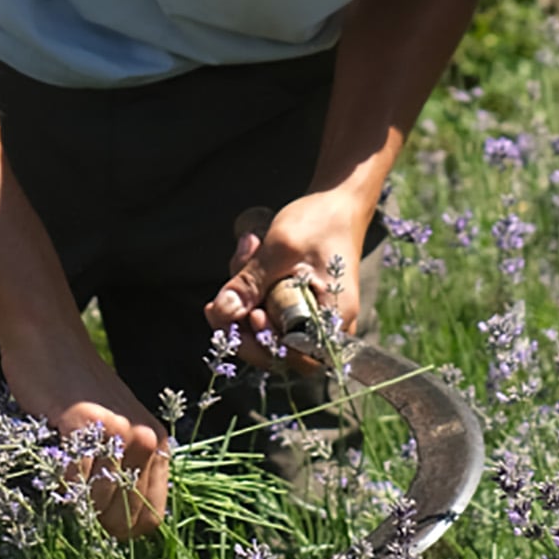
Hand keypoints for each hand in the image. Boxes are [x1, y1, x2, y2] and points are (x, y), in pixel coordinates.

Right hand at [1, 332, 169, 539]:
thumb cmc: (75, 390)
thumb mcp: (114, 430)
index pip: (150, 518)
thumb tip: (114, 526)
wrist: (48, 340)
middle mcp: (145, 439)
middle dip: (95, 519)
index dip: (120, 527)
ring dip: (74, 498)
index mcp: (158, 444)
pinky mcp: (84, 424)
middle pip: (124, 517)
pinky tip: (53, 456)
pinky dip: (58, 479)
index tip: (96, 517)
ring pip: (97, 502)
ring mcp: (117, 432)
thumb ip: (124, 469)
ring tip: (63, 468)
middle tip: (73, 494)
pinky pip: (72, 479)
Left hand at [203, 193, 365, 369]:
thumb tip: (221, 313)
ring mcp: (307, 315)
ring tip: (251, 245)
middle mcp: (323, 325)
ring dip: (244, 287)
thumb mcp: (281, 248)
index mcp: (333, 318)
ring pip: (260, 321)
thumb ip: (251, 283)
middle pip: (270, 343)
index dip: (260, 344)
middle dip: (243, 310)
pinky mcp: (292, 302)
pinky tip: (252, 250)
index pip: (292, 357)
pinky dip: (250, 282)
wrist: (336, 201)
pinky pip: (262, 304)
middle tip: (235, 272)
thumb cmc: (319, 222)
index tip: (244, 314)